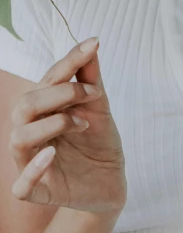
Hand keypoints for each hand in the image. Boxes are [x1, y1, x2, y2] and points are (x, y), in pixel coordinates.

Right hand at [9, 37, 126, 213]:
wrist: (111, 179)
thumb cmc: (99, 138)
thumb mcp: (99, 105)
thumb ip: (91, 77)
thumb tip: (92, 43)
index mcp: (45, 107)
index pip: (48, 79)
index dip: (70, 61)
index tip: (94, 45)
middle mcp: (33, 131)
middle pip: (25, 105)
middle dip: (59, 93)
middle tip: (92, 94)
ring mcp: (33, 161)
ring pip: (19, 138)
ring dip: (52, 124)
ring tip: (82, 123)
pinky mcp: (39, 191)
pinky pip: (21, 185)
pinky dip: (33, 169)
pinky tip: (52, 154)